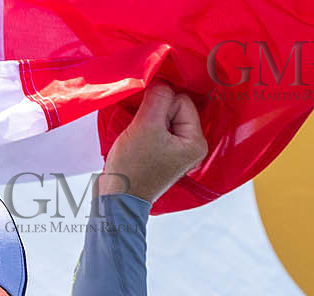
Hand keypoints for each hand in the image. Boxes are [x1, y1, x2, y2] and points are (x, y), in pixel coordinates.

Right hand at [99, 81, 207, 204]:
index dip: (160, 104)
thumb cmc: (133, 167)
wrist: (117, 199)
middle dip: (153, 112)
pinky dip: (144, 128)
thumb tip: (161, 79)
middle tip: (140, 131)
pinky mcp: (162, 153)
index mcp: (196, 141)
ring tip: (137, 137)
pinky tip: (135, 139)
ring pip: (162, 116)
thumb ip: (158, 96)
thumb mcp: (146, 125)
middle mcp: (191, 146)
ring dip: (146, 119)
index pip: (181, 100)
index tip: (146, 124)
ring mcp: (177, 151)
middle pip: (173, 107)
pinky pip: (156, 128)